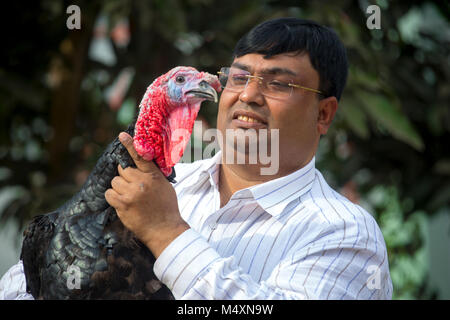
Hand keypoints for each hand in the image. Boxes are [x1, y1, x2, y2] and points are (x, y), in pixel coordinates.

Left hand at [105, 132, 189, 257]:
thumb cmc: (167, 208)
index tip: (122, 135)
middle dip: (125, 178)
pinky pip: (109, 194)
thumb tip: (140, 167)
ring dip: (119, 189)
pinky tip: (123, 204)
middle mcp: (142, 182)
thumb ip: (152, 175)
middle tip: (133, 188)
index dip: (130, 144)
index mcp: (153, 176)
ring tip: (130, 198)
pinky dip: (113, 198)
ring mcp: (131, 193)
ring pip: (115, 182)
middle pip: (122, 170)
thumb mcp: (165, 187)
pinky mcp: (123, 204)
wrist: (165, 230)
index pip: (140, 156)